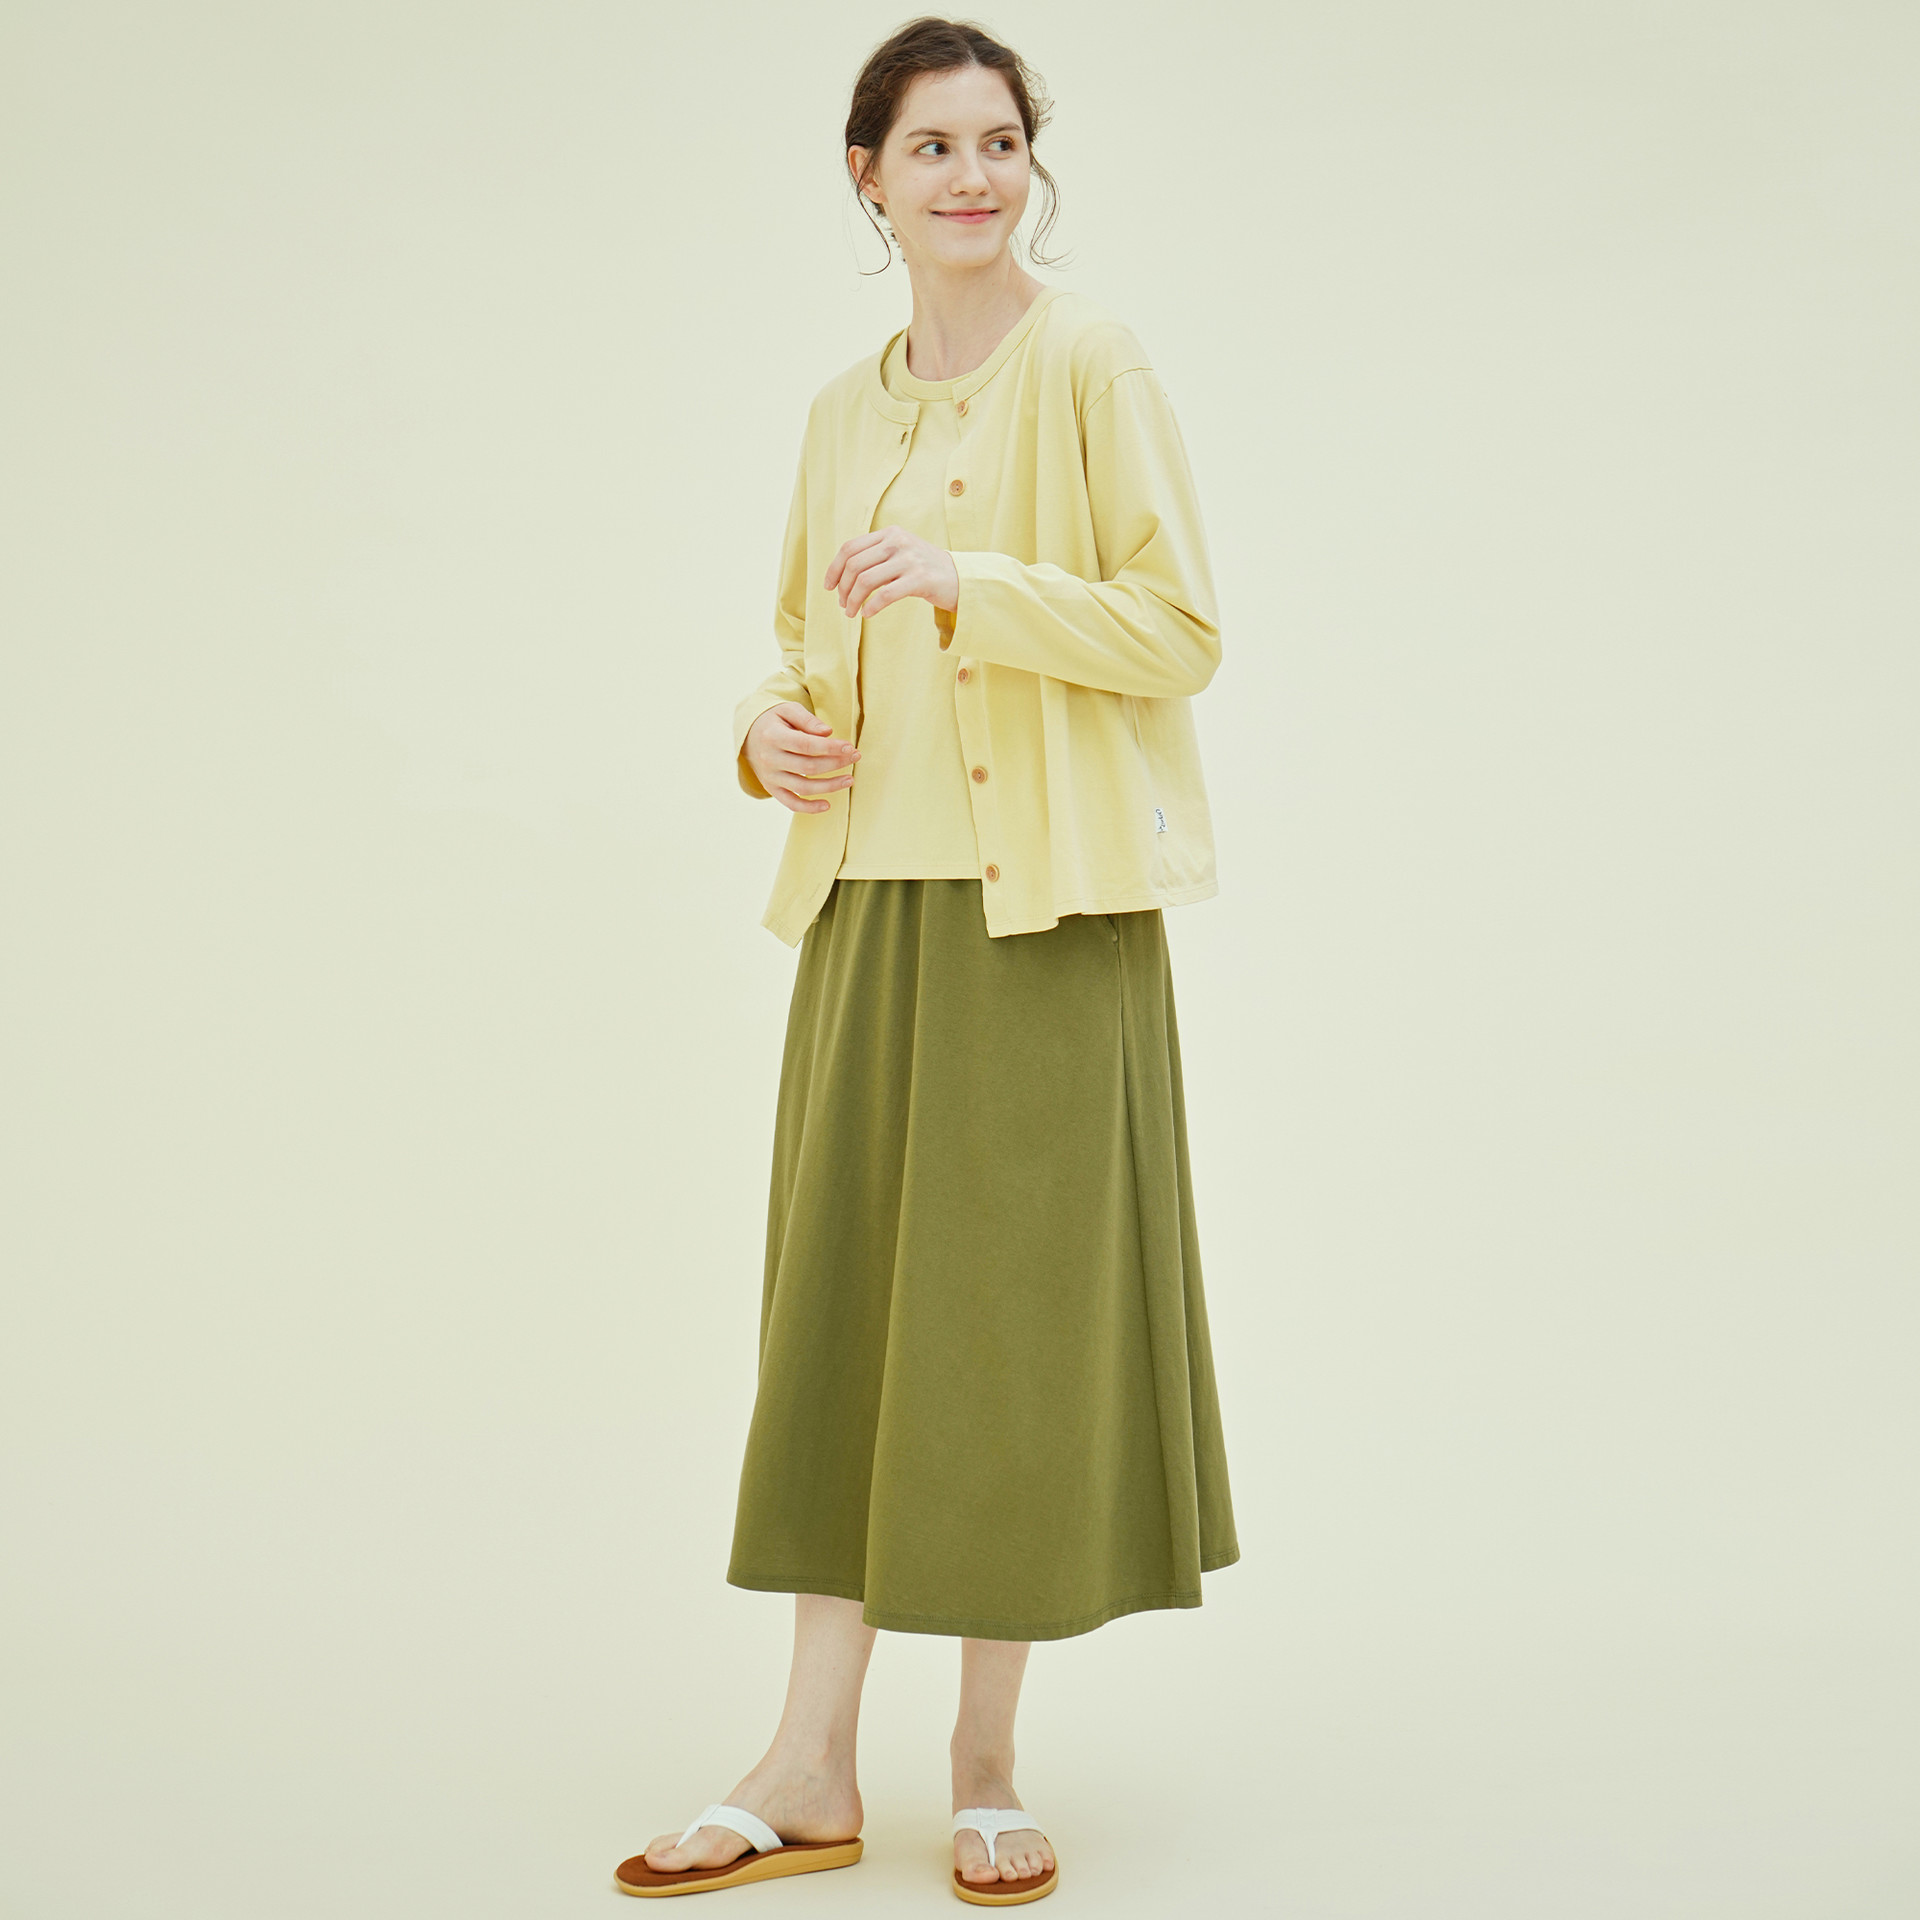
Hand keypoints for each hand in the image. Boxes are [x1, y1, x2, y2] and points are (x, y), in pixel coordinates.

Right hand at [744, 702, 858, 813]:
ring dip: (829, 786)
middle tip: (855, 757)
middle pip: (808, 767)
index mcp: (773, 737)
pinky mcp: (772, 788)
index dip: (830, 748)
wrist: (749, 735)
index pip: (806, 745)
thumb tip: (828, 733)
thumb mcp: (787, 710)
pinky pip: (791, 803)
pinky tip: (827, 805)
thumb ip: (807, 719)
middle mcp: (769, 759)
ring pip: (803, 787)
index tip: (849, 747)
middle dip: (836, 763)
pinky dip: (809, 808)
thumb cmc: (774, 720)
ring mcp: (770, 777)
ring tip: (850, 780)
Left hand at [824, 525, 959, 622]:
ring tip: (851, 613)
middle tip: (843, 605)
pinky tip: (868, 614)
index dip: (834, 569)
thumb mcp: (900, 553)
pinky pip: (885, 595)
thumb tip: (840, 575)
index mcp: (889, 534)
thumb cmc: (924, 570)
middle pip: (855, 566)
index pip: (850, 548)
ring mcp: (910, 560)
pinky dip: (871, 607)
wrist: (960, 578)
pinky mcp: (920, 579)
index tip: (828, 587)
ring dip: (853, 601)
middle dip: (843, 589)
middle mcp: (898, 542)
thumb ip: (875, 556)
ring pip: (866, 581)